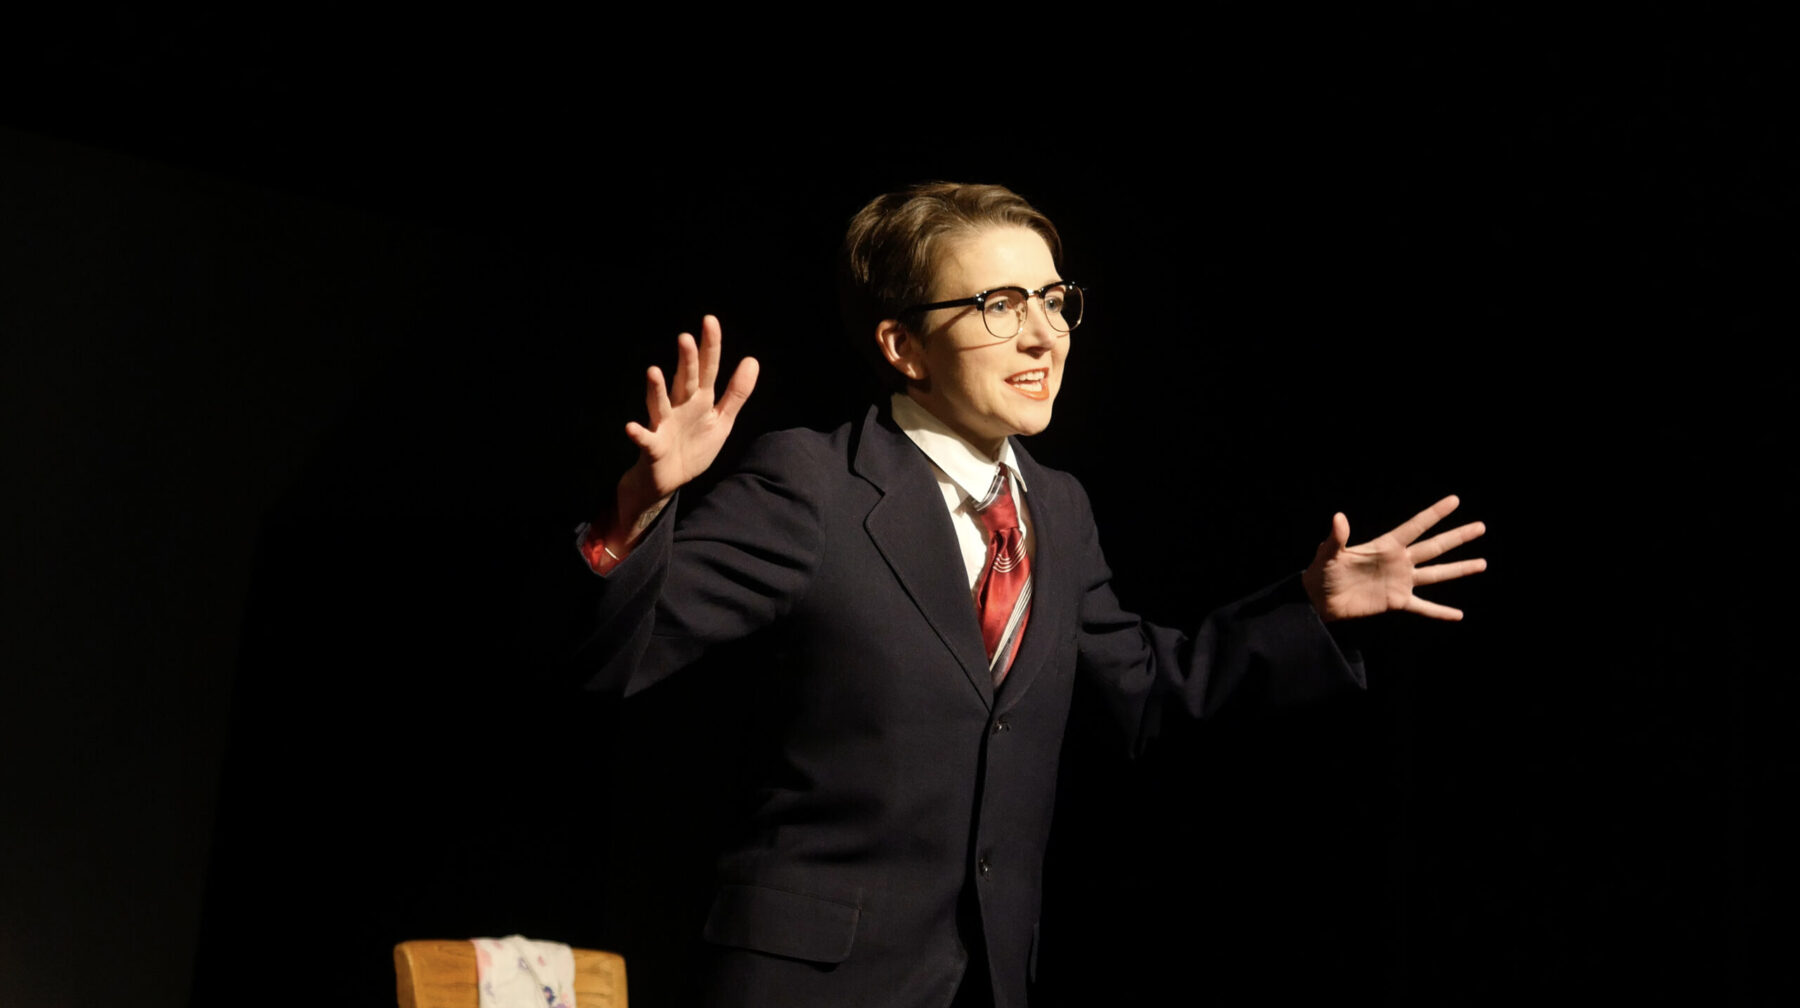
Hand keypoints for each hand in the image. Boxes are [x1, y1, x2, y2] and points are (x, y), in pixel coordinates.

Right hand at [616, 314, 758, 526]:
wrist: (669, 479)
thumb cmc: (694, 445)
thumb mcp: (721, 419)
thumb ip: (736, 392)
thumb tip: (752, 360)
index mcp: (699, 400)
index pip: (707, 369)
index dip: (709, 347)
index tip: (710, 321)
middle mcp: (679, 407)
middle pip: (684, 381)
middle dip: (685, 362)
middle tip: (685, 338)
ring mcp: (663, 425)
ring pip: (660, 404)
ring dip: (656, 390)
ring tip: (653, 371)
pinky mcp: (653, 447)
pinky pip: (645, 440)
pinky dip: (638, 434)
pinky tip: (630, 427)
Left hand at [1302, 495, 1486, 621]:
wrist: (1319, 600)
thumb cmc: (1322, 572)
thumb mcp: (1329, 553)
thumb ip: (1338, 537)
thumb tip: (1339, 517)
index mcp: (1386, 546)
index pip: (1415, 526)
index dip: (1435, 513)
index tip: (1454, 500)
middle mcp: (1399, 561)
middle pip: (1434, 546)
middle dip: (1458, 537)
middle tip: (1481, 526)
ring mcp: (1400, 581)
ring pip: (1436, 573)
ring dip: (1459, 569)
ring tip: (1482, 563)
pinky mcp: (1397, 601)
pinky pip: (1423, 607)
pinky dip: (1440, 612)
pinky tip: (1458, 615)